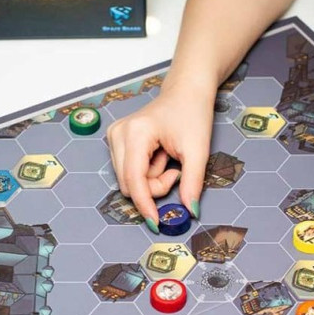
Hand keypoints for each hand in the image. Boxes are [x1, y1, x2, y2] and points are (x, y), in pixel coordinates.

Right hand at [107, 80, 213, 231]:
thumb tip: (191, 211)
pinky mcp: (116, 140)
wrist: (186, 91)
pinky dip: (147, 172)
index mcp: (135, 133)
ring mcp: (114, 136)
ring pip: (128, 181)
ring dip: (151, 180)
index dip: (145, 204)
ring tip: (168, 160)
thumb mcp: (198, 150)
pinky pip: (129, 172)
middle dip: (154, 188)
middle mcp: (118, 134)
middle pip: (129, 184)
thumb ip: (192, 183)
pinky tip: (159, 156)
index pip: (134, 180)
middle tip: (175, 171)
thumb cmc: (192, 113)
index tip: (155, 223)